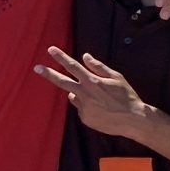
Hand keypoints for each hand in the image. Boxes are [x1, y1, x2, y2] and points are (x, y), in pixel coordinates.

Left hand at [38, 48, 155, 138]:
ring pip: (74, 96)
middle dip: (48, 73)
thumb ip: (98, 67)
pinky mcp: (85, 119)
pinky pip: (81, 108)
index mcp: (92, 82)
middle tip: (36, 67)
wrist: (133, 120)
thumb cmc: (127, 96)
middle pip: (62, 82)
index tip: (50, 49)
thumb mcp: (116, 77)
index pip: (73, 66)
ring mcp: (83, 108)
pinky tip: (103, 110)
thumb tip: (85, 56)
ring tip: (102, 100)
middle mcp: (85, 94)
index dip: (60, 57)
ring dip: (82, 94)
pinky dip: (88, 106)